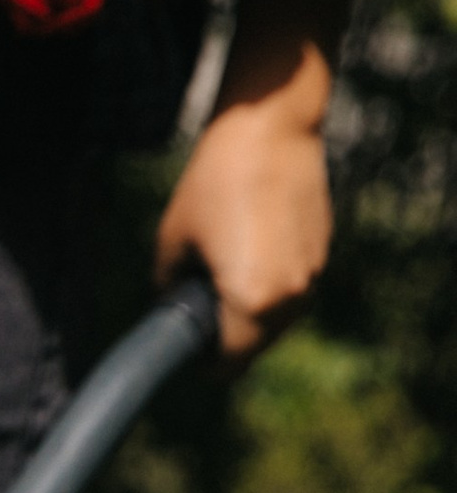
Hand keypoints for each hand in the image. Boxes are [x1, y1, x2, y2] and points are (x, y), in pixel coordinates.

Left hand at [153, 102, 330, 363]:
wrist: (271, 128)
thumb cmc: (214, 182)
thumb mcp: (172, 240)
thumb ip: (169, 286)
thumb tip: (170, 305)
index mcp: (253, 303)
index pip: (229, 364)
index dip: (204, 363)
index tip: (187, 350)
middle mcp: (291, 298)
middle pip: (256, 344)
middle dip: (227, 335)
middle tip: (196, 303)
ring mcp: (313, 275)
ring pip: (278, 317)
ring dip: (251, 309)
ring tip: (222, 266)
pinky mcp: (323, 251)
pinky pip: (292, 286)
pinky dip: (271, 282)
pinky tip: (249, 245)